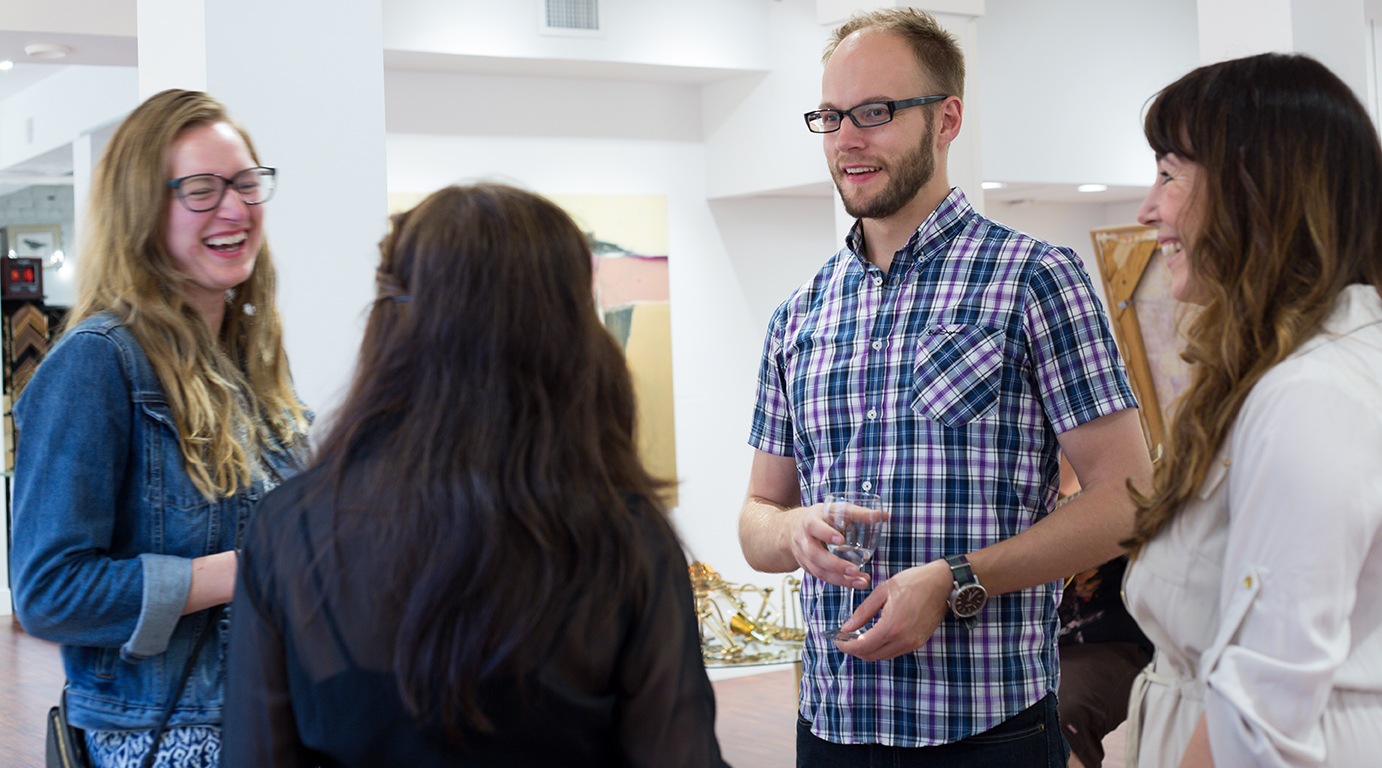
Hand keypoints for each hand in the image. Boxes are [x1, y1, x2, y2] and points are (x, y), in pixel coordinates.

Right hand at [790, 502, 879, 589]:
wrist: (794, 529)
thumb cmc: (821, 517)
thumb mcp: (835, 509)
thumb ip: (858, 513)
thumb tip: (883, 515)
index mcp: (809, 521)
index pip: (814, 527)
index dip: (826, 534)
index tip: (841, 540)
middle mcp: (804, 540)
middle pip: (815, 555)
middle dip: (835, 565)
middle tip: (855, 570)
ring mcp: (804, 556)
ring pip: (819, 571)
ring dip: (840, 579)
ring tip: (861, 581)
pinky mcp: (809, 568)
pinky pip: (823, 577)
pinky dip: (840, 582)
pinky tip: (855, 582)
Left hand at [831, 559, 950, 660]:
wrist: (942, 583)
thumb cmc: (913, 582)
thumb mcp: (882, 592)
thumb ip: (862, 612)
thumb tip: (846, 627)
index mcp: (891, 627)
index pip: (862, 647)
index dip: (846, 647)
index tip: (837, 641)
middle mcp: (902, 640)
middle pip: (871, 656)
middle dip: (855, 650)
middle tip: (845, 639)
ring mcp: (912, 644)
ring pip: (883, 656)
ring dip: (868, 650)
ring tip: (858, 636)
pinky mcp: (918, 642)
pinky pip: (894, 652)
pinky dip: (881, 647)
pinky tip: (875, 635)